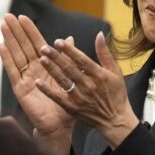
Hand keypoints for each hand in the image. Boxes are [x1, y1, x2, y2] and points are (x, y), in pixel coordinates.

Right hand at [0, 13, 74, 138]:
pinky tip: (0, 46)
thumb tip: (69, 38)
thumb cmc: (66, 102)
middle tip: (7, 15)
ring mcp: (25, 78)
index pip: (37, 44)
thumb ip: (68, 57)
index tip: (23, 16)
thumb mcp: (69, 77)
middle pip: (23, 46)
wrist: (60, 125)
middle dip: (16, 31)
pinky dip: (6, 59)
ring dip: (9, 40)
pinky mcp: (20, 89)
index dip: (29, 31)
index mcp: (46, 66)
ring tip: (3, 25)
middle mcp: (34, 70)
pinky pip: (12, 71)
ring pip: (16, 55)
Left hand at [32, 30, 139, 149]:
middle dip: (56, 57)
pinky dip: (48, 90)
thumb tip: (98, 34)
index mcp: (99, 75)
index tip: (59, 41)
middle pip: (70, 69)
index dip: (70, 50)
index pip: (82, 60)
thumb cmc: (116, 93)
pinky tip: (38, 82)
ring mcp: (80, 98)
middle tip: (44, 47)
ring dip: (51, 70)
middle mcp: (89, 86)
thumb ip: (105, 53)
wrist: (115, 120)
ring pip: (63, 81)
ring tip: (41, 59)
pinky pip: (58, 97)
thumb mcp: (115, 71)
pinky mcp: (73, 108)